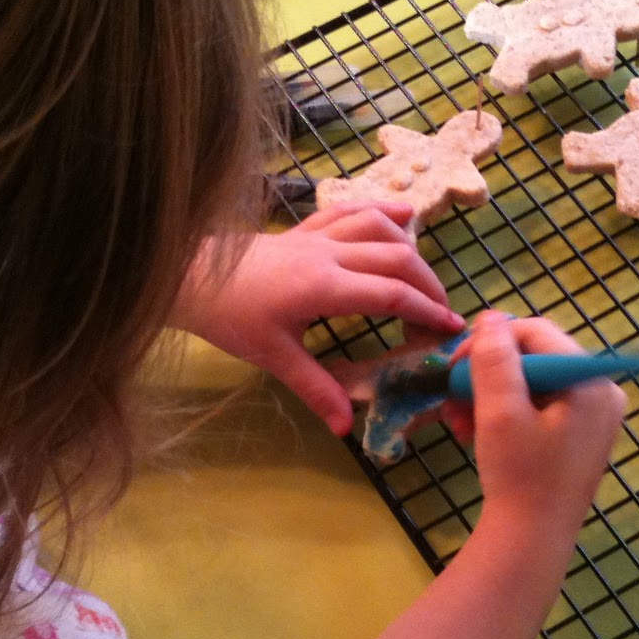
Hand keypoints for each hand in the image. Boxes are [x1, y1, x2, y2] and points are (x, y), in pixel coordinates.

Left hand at [171, 203, 463, 433]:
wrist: (188, 276)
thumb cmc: (229, 317)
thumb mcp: (273, 357)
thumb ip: (315, 388)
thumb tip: (345, 427)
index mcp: (324, 286)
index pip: (390, 294)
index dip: (425, 310)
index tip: (450, 327)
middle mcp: (328, 254)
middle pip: (396, 258)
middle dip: (428, 284)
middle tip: (442, 313)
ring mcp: (317, 236)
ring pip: (378, 227)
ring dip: (410, 248)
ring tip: (426, 276)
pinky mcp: (305, 229)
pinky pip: (351, 211)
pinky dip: (382, 211)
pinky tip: (404, 213)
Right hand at [455, 313, 625, 541]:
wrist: (531, 541)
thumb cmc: (519, 476)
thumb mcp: (500, 411)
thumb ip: (495, 358)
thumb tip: (491, 317)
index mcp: (591, 381)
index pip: (536, 334)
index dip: (489, 342)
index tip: (452, 366)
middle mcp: (600, 392)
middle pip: (533, 357)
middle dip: (486, 374)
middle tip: (451, 397)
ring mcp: (592, 416)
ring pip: (529, 383)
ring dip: (487, 395)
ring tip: (458, 422)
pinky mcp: (577, 436)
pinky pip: (537, 406)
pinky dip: (503, 413)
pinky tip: (475, 432)